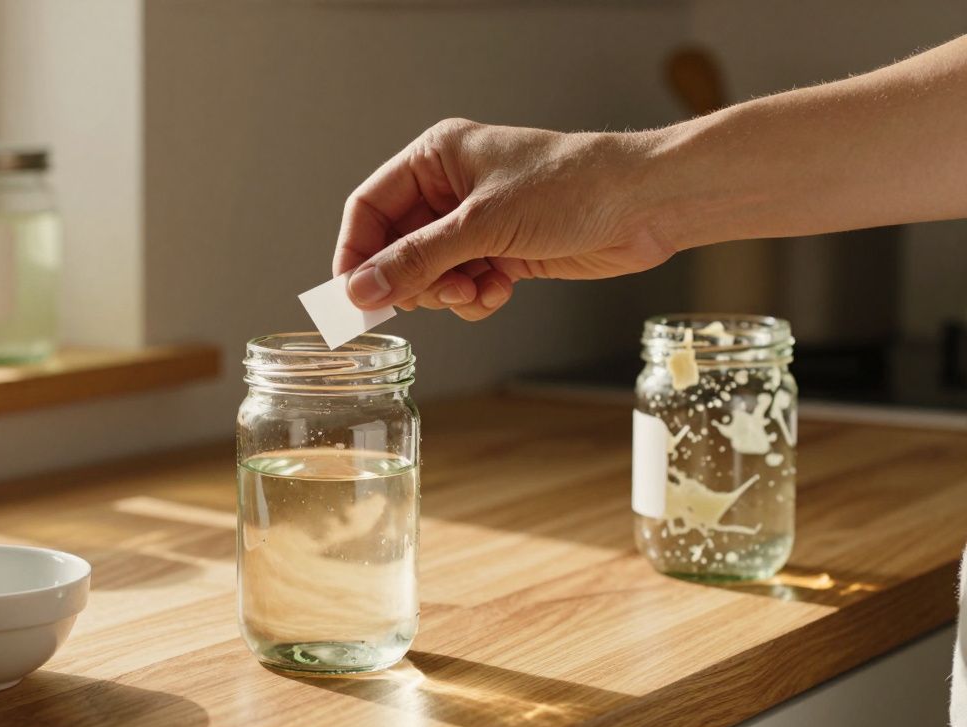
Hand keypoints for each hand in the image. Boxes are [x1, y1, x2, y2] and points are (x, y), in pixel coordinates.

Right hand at [333, 119, 674, 319]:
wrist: (644, 204)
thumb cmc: (571, 187)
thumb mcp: (482, 224)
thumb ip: (416, 260)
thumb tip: (360, 289)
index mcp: (436, 158)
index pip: (369, 208)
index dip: (356, 253)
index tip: (352, 296)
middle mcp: (451, 189)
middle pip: (397, 248)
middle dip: (412, 279)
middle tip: (430, 297)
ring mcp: (477, 223)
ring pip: (430, 274)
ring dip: (447, 292)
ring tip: (476, 290)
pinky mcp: (502, 252)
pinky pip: (464, 286)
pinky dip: (475, 298)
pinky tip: (499, 292)